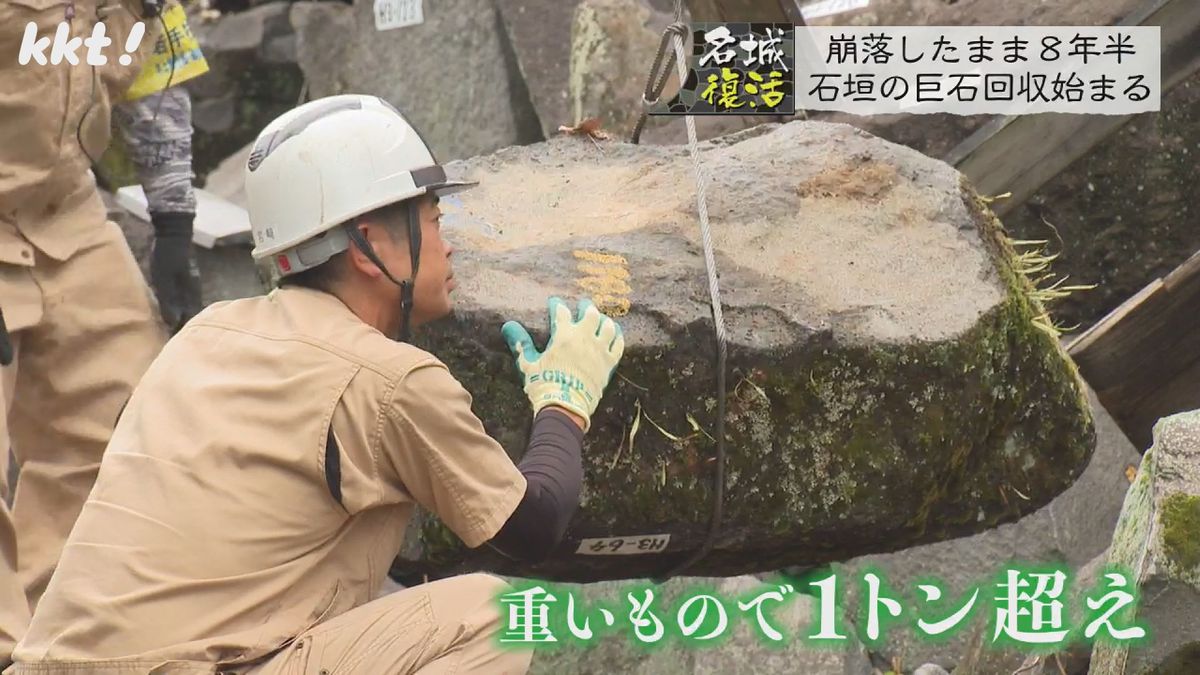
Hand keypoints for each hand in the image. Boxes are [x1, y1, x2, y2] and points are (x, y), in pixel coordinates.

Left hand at [150, 211, 202, 332]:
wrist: (174, 232)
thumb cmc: (167, 255)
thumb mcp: (164, 278)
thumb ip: (168, 299)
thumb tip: (172, 321)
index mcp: (191, 293)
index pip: (188, 318)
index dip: (179, 330)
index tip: (170, 341)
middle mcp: (194, 290)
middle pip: (189, 314)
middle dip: (180, 325)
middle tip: (168, 337)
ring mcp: (191, 284)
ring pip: (187, 306)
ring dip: (179, 316)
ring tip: (167, 325)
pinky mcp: (186, 279)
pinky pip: (184, 297)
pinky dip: (178, 306)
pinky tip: (170, 308)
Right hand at [502, 297, 624, 431]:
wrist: (565, 406)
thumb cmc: (544, 385)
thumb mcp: (528, 363)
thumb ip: (520, 343)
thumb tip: (508, 325)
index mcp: (564, 335)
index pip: (561, 311)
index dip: (557, 305)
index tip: (555, 302)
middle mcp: (584, 338)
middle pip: (590, 312)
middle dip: (585, 306)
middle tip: (582, 305)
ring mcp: (599, 350)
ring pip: (607, 326)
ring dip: (603, 319)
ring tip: (600, 318)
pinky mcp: (609, 363)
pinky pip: (618, 344)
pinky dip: (617, 337)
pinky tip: (614, 334)